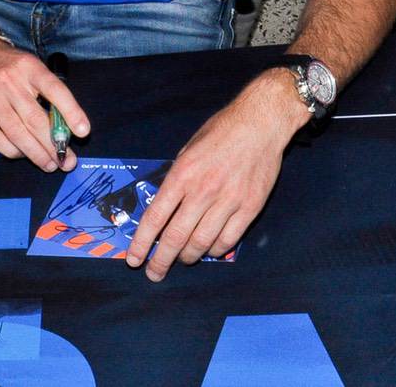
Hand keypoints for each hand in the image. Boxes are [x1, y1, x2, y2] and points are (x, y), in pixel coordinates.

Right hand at [0, 41, 87, 171]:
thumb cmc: (13, 67)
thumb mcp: (34, 68)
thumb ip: (50, 92)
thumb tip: (67, 128)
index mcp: (29, 67)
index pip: (54, 89)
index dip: (71, 111)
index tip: (83, 132)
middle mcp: (9, 82)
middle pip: (35, 119)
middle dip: (53, 145)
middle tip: (66, 161)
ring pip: (17, 133)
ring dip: (36, 154)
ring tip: (49, 164)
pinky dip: (12, 151)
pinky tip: (23, 155)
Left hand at [124, 71, 300, 280]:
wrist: (261, 123)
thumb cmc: (221, 131)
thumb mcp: (188, 148)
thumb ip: (177, 177)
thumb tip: (166, 205)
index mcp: (183, 174)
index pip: (155, 217)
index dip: (142, 242)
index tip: (134, 259)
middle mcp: (203, 191)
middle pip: (176, 237)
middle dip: (161, 260)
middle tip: (154, 273)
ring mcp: (228, 201)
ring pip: (202, 243)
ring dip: (188, 257)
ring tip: (182, 260)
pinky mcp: (249, 207)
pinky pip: (228, 239)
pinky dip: (215, 250)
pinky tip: (209, 250)